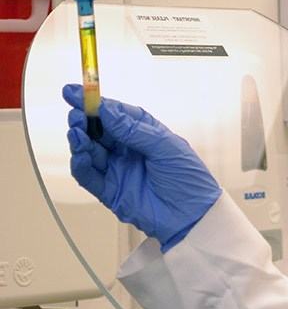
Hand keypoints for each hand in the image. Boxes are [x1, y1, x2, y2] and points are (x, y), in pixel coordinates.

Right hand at [63, 83, 221, 251]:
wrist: (193, 216)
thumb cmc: (188, 179)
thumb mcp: (165, 147)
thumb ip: (133, 130)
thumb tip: (106, 111)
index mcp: (142, 133)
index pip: (113, 113)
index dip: (93, 102)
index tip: (74, 92)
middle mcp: (127, 149)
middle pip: (97, 130)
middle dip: (83, 120)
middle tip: (76, 115)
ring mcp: (117, 169)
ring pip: (90, 151)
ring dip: (80, 140)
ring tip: (77, 133)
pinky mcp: (110, 191)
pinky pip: (88, 176)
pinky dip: (80, 164)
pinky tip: (80, 155)